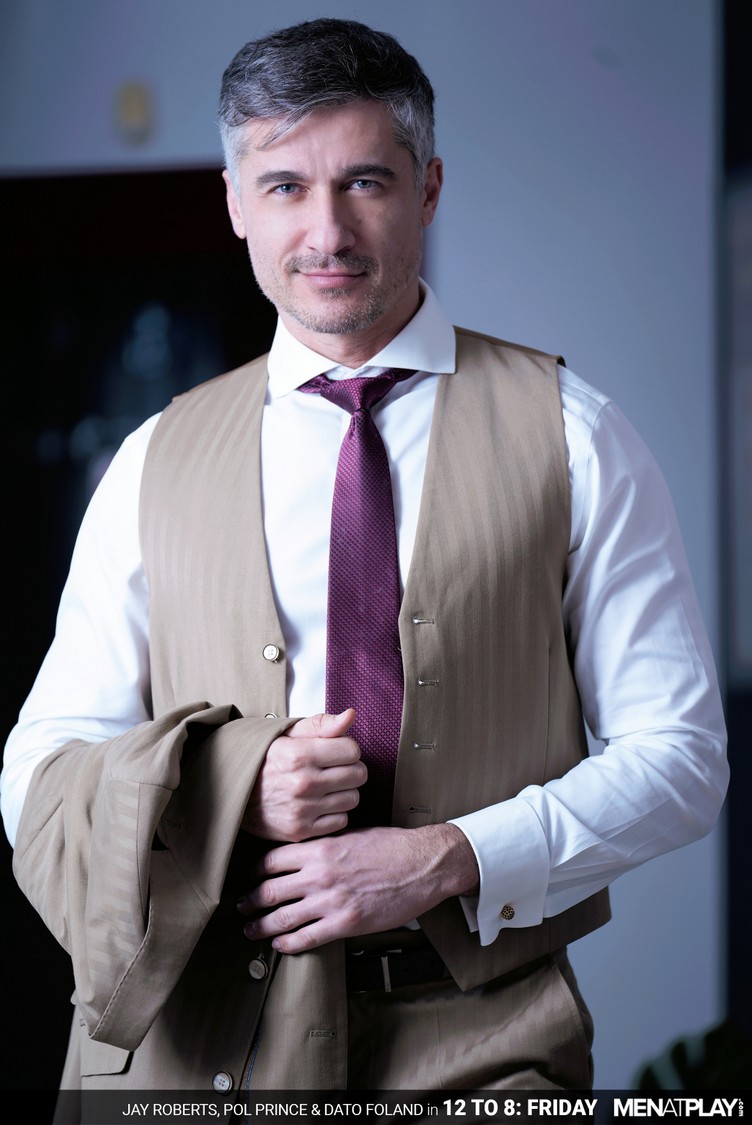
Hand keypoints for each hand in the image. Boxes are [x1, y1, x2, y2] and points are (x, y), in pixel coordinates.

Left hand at [237, 823, 479, 952]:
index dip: (255, 871)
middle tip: (240, 907)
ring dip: (261, 926)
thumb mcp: (352, 834)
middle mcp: (319, 874)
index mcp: (320, 848)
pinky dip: (288, 943)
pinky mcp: (345, 923)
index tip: (250, 877)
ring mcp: (331, 900)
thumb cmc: (391, 846)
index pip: (272, 860)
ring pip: (282, 918)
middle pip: (269, 890)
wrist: (422, 865)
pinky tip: (280, 944)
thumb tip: (301, 853)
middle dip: (249, 901)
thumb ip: (324, 844)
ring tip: (250, 930)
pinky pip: (307, 938)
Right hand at [242, 709, 365, 841]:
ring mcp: (302, 810)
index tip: (335, 751)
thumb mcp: (289, 734)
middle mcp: (303, 783)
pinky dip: (335, 813)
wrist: (237, 794)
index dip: (346, 748)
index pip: (352, 750)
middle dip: (350, 768)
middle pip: (358, 774)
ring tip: (326, 786)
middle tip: (334, 768)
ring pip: (353, 798)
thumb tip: (351, 715)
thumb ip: (322, 724)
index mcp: (300, 755)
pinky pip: (341, 821)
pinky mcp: (301, 831)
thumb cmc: (268, 760)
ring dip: (344, 791)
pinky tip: (320, 804)